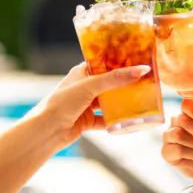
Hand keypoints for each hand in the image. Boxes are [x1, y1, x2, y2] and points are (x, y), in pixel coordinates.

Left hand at [31, 62, 153, 147]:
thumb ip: (115, 79)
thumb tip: (141, 70)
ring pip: (109, 102)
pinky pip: (106, 120)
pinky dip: (116, 121)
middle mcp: (84, 87)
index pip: (104, 63)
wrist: (46, 131)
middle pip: (109, 83)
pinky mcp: (87, 121)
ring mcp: (86, 105)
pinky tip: (130, 121)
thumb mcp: (90, 86)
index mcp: (81, 73)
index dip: (120, 61)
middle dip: (125, 83)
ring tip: (142, 99)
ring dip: (123, 102)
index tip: (139, 60)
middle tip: (146, 80)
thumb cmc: (62, 103)